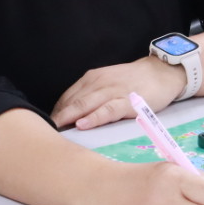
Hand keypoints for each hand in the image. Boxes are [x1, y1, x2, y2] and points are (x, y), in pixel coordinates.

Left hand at [51, 55, 185, 130]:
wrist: (162, 72)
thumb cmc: (133, 81)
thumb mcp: (107, 83)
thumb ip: (91, 96)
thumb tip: (71, 116)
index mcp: (91, 79)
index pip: (67, 98)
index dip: (55, 113)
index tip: (43, 128)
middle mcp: (98, 83)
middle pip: (72, 102)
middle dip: (56, 117)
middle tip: (42, 132)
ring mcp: (113, 92)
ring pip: (85, 105)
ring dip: (69, 118)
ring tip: (55, 130)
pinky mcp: (127, 102)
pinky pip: (107, 110)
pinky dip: (94, 117)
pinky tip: (83, 125)